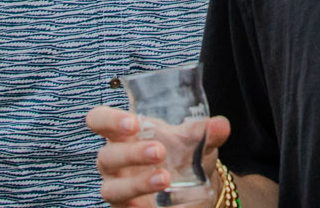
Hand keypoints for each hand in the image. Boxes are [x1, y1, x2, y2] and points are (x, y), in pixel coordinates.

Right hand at [86, 106, 231, 207]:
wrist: (194, 188)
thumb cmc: (184, 155)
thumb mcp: (198, 142)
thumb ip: (208, 133)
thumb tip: (221, 126)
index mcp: (124, 134)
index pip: (99, 120)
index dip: (107, 120)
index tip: (132, 123)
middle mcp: (114, 161)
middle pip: (105, 156)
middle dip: (131, 154)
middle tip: (160, 151)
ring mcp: (118, 187)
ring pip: (111, 188)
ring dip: (136, 183)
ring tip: (165, 179)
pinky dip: (141, 206)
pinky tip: (163, 202)